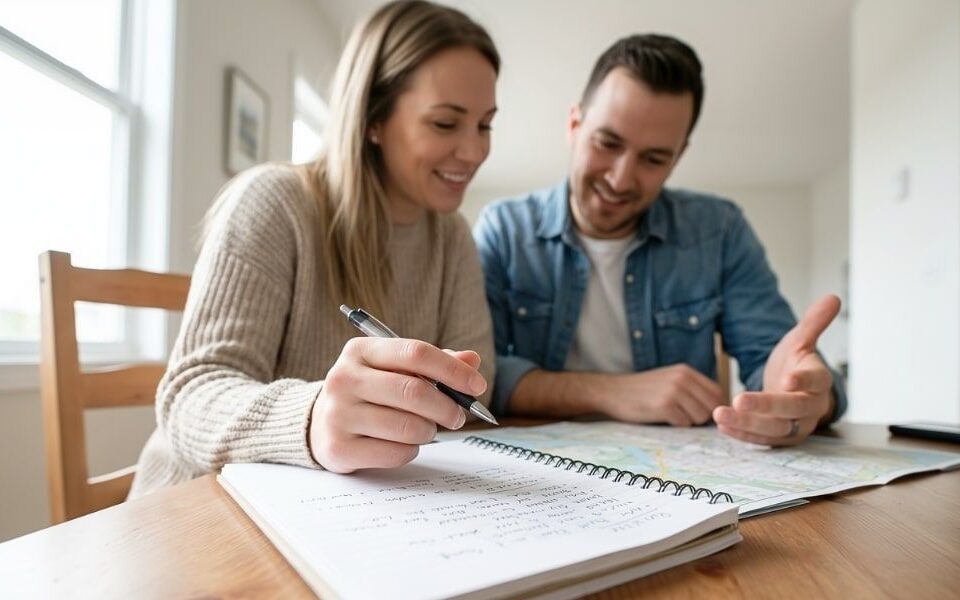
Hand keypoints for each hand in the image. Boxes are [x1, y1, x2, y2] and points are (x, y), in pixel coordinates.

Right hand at [309, 338, 486, 472]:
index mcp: (361, 351)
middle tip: (458, 416)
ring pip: (408, 426)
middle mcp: (344, 378)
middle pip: (414, 391)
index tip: (477, 386)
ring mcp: (338, 414)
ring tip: (425, 429)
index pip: (416, 353)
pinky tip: (403, 443)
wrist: (319, 422)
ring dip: (429, 431)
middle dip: (447, 407)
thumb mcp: (393, 368)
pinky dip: (411, 450)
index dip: (453, 370)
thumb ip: (433, 363)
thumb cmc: (368, 391)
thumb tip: (472, 359)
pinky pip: (395, 453)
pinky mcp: (338, 448)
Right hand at [597, 364, 723, 425]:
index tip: (701, 414)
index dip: (713, 406)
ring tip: (672, 415)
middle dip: (701, 417)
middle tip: (684, 417)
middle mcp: (682, 378)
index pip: (716, 392)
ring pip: (700, 416)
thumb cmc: (642, 390)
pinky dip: (676, 424)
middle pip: (711, 406)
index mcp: (685, 371)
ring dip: (688, 421)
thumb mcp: (669, 379)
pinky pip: (684, 423)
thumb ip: (691, 389)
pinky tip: (663, 418)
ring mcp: (673, 391)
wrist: (612, 391)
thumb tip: (718, 410)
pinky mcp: (664, 406)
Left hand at [713, 294, 839, 445]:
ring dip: (746, 423)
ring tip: (720, 414)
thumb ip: (813, 323)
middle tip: (739, 400)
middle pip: (792, 409)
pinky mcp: (780, 439)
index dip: (802, 380)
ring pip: (774, 428)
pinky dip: (741, 434)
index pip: (816, 381)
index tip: (786, 379)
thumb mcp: (801, 341)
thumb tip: (833, 297)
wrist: (791, 390)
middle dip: (765, 406)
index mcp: (819, 381)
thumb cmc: (796, 364)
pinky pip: (761, 440)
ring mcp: (796, 425)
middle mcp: (811, 407)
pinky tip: (721, 424)